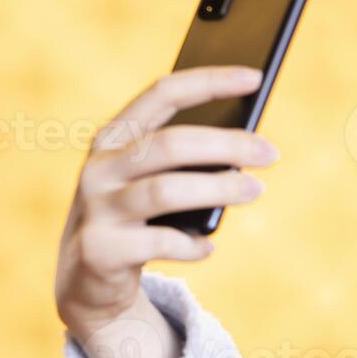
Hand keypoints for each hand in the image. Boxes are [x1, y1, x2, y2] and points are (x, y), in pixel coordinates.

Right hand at [54, 64, 280, 357]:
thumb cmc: (134, 219)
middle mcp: (101, 166)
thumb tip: (249, 148)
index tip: (256, 77)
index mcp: (114, 137)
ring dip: (218, 189)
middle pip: (171, 143)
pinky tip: (207, 247)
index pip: (164, 93)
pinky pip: (160, 242)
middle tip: (270, 153)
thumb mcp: (149, 180)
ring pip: (166, 191)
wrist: (85, 281)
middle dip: (227, 144)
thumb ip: (183, 160)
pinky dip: (192, 245)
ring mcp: (97, 208)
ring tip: (255, 190)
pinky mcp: (101, 250)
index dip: (210, 81)